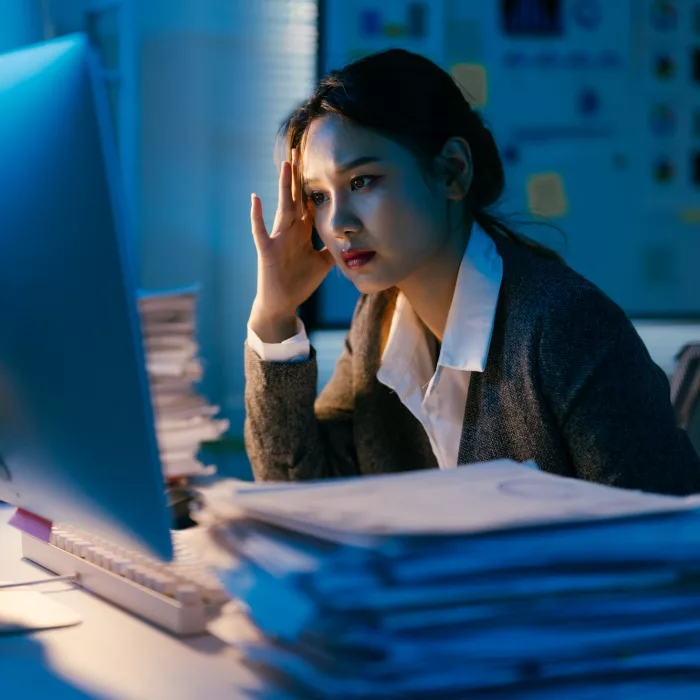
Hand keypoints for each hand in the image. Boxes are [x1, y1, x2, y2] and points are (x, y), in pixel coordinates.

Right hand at [249, 149, 333, 338]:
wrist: (282, 304)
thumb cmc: (299, 283)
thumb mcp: (322, 264)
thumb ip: (333, 248)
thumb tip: (352, 239)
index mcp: (303, 232)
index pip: (310, 203)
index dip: (315, 186)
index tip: (320, 163)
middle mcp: (290, 231)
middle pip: (296, 199)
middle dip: (299, 177)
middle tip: (300, 151)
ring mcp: (277, 239)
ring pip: (282, 208)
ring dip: (285, 187)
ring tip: (286, 165)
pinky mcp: (266, 250)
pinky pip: (260, 231)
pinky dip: (257, 216)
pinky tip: (255, 199)